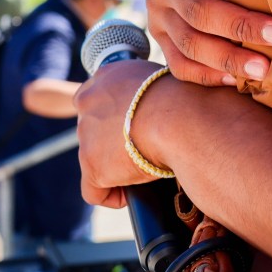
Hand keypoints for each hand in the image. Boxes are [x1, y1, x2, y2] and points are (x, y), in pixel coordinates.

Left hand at [75, 59, 164, 208]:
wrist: (179, 117)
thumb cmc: (185, 99)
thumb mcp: (163, 83)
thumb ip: (149, 92)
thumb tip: (161, 106)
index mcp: (108, 75)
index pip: (98, 99)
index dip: (114, 118)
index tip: (133, 130)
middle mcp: (89, 100)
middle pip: (92, 128)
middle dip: (111, 142)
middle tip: (139, 151)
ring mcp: (86, 132)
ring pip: (93, 157)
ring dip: (114, 166)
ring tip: (142, 172)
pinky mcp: (90, 163)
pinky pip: (92, 190)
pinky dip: (110, 195)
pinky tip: (130, 195)